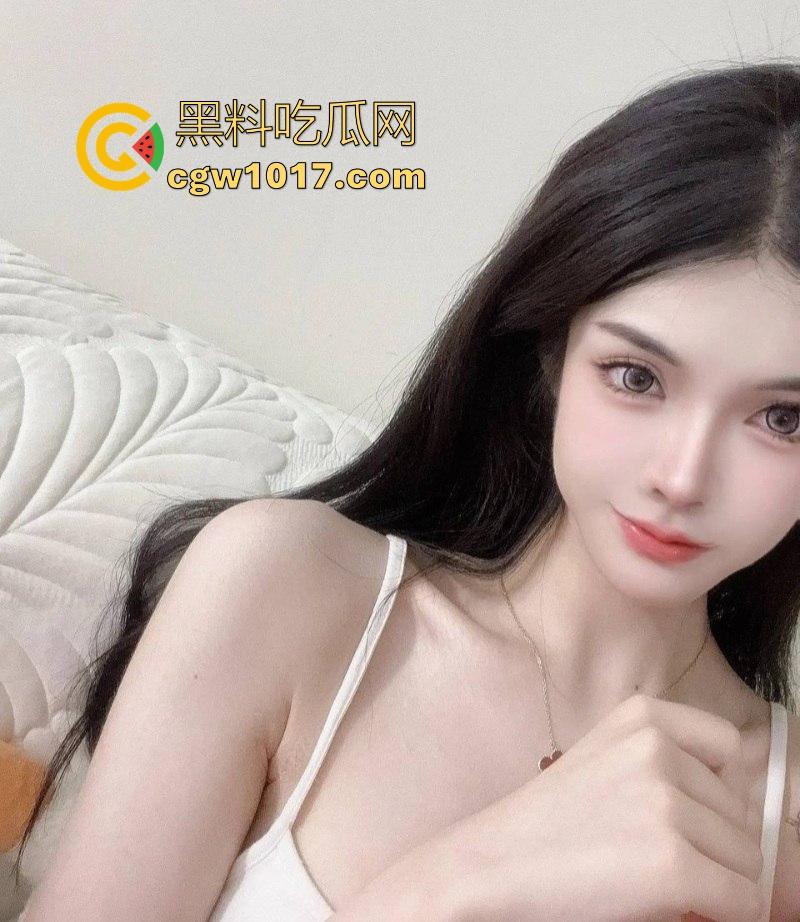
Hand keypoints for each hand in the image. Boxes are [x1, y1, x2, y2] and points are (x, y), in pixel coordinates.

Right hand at [437, 693, 763, 921]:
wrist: (491, 866)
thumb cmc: (548, 824)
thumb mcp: (607, 762)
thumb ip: (668, 763)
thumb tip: (746, 812)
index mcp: (642, 715)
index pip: (728, 747)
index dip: (713, 792)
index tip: (685, 816)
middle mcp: (657, 748)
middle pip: (740, 811)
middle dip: (712, 844)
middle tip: (649, 856)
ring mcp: (665, 803)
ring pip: (746, 859)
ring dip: (714, 880)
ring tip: (649, 878)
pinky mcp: (673, 862)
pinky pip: (742, 901)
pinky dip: (718, 913)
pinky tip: (669, 905)